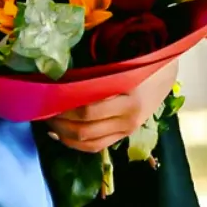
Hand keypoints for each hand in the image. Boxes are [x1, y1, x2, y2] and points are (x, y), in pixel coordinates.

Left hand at [43, 59, 179, 152]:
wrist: (166, 73)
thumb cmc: (140, 59)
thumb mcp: (121, 61)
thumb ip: (95, 70)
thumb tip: (58, 75)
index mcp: (129, 97)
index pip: (87, 109)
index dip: (62, 106)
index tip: (45, 97)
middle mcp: (129, 117)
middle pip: (84, 129)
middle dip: (58, 121)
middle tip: (40, 110)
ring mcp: (128, 129)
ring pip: (88, 141)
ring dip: (63, 134)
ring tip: (47, 121)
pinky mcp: (125, 135)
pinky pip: (97, 146)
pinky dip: (75, 143)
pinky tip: (61, 134)